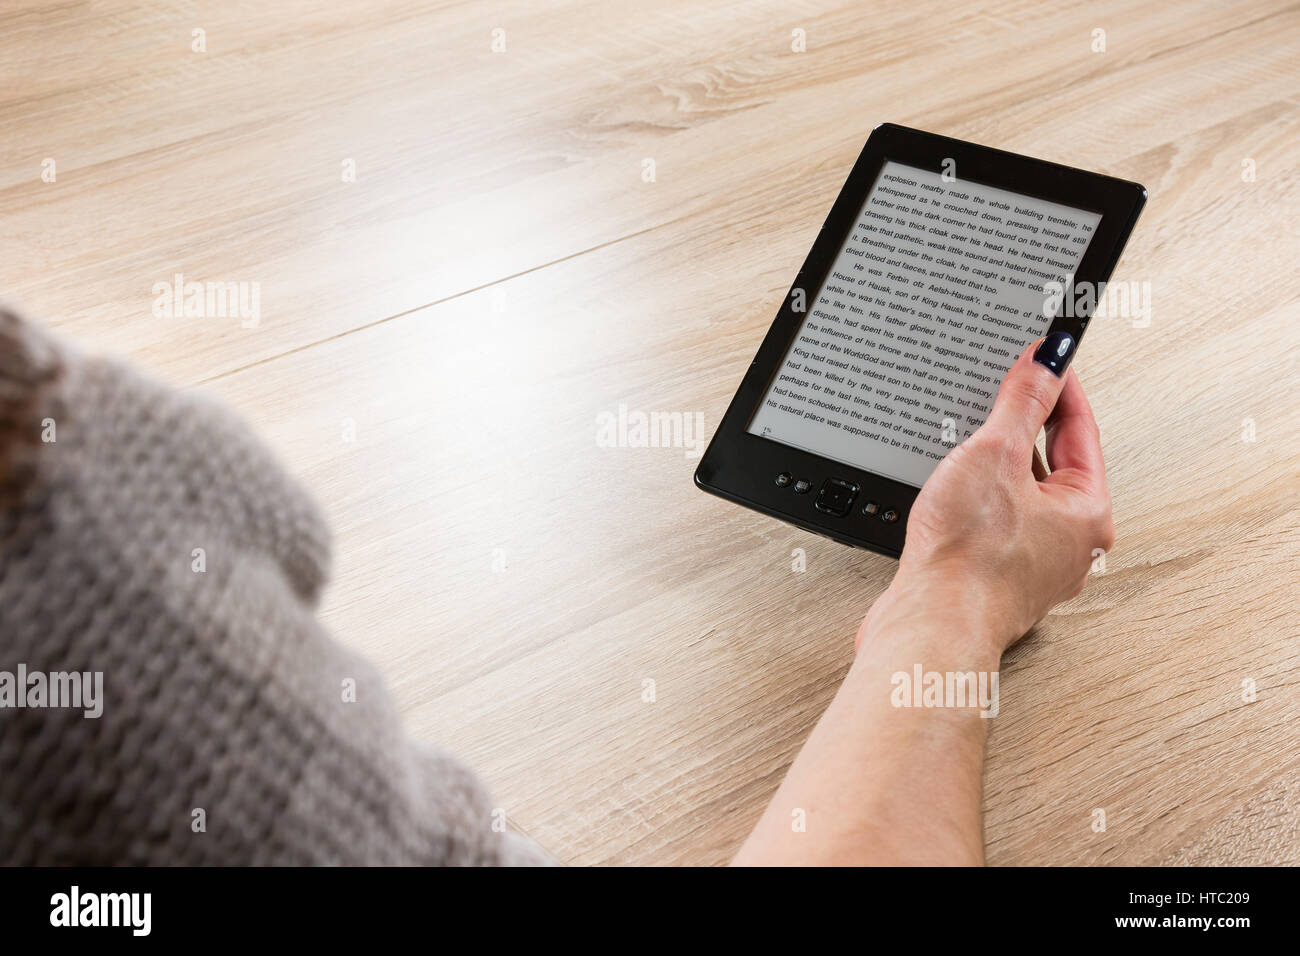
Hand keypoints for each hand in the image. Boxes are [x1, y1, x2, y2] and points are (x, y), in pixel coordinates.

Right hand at [859, 334, 1113, 657]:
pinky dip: (974, 499)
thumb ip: (1021, 401)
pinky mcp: (990, 578)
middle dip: (1023, 425)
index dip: (1058, 385)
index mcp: (1088, 514)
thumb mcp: (995, 455)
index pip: (1080, 428)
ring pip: (1018, 496)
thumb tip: (1045, 361)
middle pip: (1051, 462)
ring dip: (995, 465)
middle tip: (1003, 389)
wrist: (928, 628)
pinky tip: (949, 492)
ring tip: (968, 439)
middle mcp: (1068, 545)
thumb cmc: (969, 563)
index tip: (1041, 357)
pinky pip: (990, 522)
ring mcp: (1029, 565)